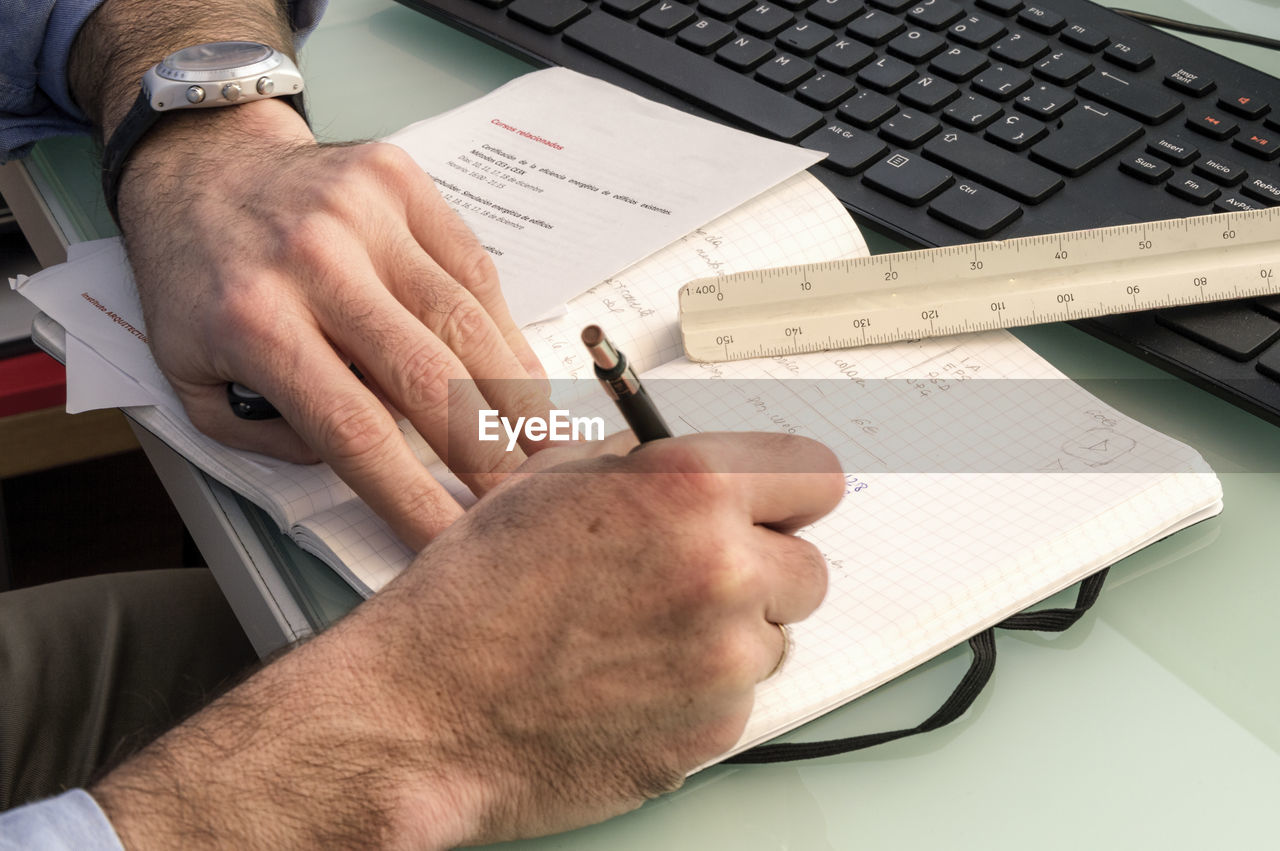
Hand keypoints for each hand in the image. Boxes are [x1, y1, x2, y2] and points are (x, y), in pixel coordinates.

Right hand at [91, 432, 842, 848]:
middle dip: (761, 568)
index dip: (786, 492)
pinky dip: (703, 691)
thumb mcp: (550, 483)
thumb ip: (646, 465)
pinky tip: (633, 680)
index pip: (816, 475)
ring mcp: (726, 660)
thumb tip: (698, 463)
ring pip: (777, 636)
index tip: (772, 506)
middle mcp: (724, 570)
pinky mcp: (715, 731)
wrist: (423, 711)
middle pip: (808, 564)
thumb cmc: (471, 597)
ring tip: (644, 635)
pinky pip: (742, 698)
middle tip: (693, 578)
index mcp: (690, 490)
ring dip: (733, 634)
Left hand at [117, 99, 551, 547]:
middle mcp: (315, 261)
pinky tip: (522, 376)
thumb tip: (367, 463)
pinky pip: (474, 268)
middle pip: (427, 378)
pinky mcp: (402, 182)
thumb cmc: (200, 278)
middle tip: (522, 502)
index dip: (413, 496)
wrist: (201, 162)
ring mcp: (365, 214)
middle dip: (486, 454)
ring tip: (549, 448)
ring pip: (465, 322)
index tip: (451, 541)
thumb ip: (269, 438)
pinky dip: (505, 331)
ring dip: (515, 396)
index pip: (354, 431)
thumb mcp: (193, 377)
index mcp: (254, 320)